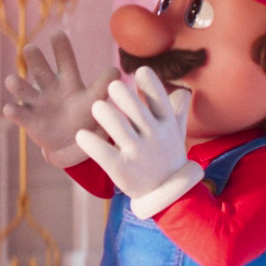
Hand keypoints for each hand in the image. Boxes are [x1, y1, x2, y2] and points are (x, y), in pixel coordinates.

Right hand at [2, 31, 120, 168]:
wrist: (71, 144)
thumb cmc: (84, 116)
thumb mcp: (94, 101)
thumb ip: (102, 86)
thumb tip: (115, 71)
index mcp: (67, 79)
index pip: (63, 57)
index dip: (60, 45)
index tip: (56, 34)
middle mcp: (49, 86)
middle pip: (38, 65)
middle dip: (32, 55)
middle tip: (30, 49)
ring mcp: (36, 102)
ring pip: (20, 86)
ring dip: (16, 82)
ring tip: (13, 81)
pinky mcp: (27, 119)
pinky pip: (16, 112)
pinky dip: (12, 110)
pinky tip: (11, 109)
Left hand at [75, 67, 203, 216]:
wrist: (169, 195)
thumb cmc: (167, 158)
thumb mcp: (175, 134)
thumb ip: (176, 111)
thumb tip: (183, 90)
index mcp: (166, 126)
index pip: (160, 102)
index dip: (151, 85)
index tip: (141, 70)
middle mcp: (154, 138)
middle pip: (138, 113)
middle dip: (125, 97)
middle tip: (112, 85)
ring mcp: (138, 154)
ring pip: (121, 130)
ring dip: (107, 116)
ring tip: (96, 106)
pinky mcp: (122, 170)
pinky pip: (105, 154)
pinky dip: (92, 144)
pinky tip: (81, 135)